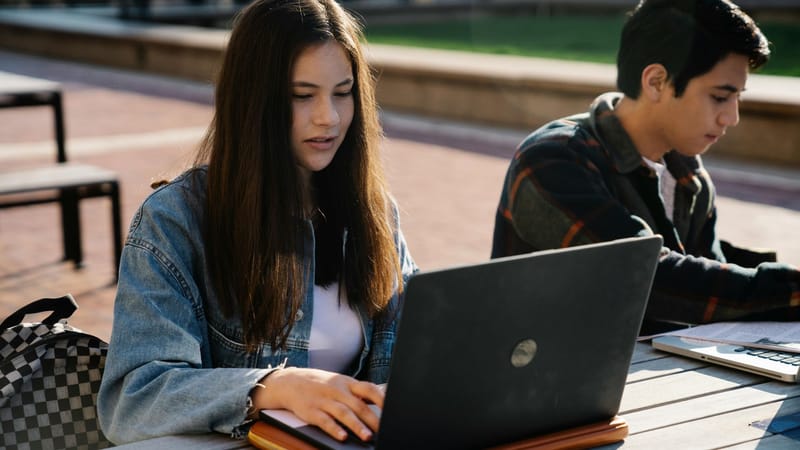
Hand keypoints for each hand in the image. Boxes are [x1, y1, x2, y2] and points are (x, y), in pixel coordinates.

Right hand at [252, 367, 383, 441]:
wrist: (290, 381)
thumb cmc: (321, 385)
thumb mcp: (340, 383)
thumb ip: (358, 393)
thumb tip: (382, 402)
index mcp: (347, 382)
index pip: (369, 388)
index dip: (382, 399)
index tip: (393, 410)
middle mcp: (337, 390)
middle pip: (358, 404)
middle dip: (372, 419)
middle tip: (384, 430)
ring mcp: (324, 400)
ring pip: (343, 413)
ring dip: (356, 426)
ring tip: (367, 437)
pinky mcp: (311, 411)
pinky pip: (324, 421)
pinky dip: (334, 429)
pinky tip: (342, 436)